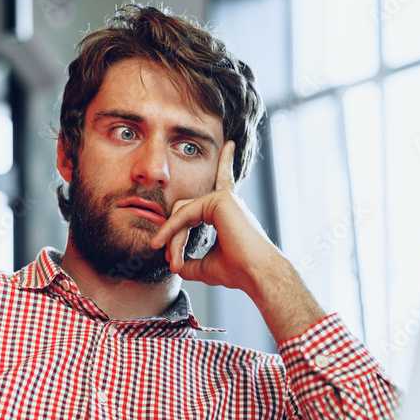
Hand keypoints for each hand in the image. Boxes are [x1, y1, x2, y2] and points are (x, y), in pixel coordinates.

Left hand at [150, 141, 326, 342]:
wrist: (256, 274)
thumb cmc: (238, 271)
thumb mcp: (206, 265)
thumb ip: (189, 260)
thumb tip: (175, 265)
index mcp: (227, 210)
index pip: (220, 183)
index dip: (225, 163)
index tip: (230, 145)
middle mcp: (226, 200)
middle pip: (184, 210)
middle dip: (173, 236)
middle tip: (174, 263)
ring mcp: (223, 197)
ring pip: (181, 213)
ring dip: (173, 239)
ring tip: (175, 263)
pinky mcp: (220, 199)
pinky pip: (183, 213)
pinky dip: (171, 230)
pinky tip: (163, 243)